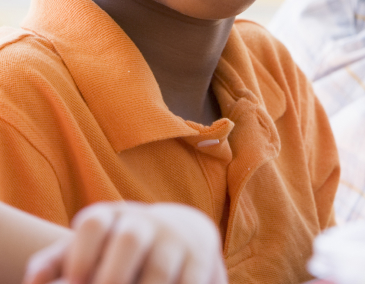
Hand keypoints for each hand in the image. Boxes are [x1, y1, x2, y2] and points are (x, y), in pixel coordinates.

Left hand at [22, 202, 227, 283]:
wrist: (182, 233)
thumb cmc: (120, 249)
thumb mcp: (91, 246)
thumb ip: (58, 260)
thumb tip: (34, 281)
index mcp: (113, 217)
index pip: (95, 221)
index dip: (81, 251)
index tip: (74, 283)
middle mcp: (145, 223)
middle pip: (129, 239)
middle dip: (113, 275)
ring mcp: (175, 239)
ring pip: (159, 268)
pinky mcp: (200, 260)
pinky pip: (188, 281)